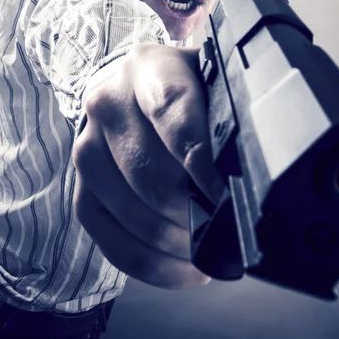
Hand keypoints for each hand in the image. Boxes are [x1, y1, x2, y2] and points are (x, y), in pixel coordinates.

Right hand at [73, 44, 218, 287]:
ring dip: (175, 242)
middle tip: (230, 231)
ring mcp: (86, 147)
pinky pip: (107, 236)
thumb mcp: (211, 78)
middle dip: (194, 211)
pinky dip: (149, 263)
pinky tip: (183, 269)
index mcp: (146, 68)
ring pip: (130, 209)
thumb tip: (257, 164)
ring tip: (212, 252)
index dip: (201, 160)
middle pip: (150, 172)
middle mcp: (107, 103)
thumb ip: (230, 107)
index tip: (228, 195)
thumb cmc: (186, 88)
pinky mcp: (81, 186)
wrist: (135, 89)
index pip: (172, 111)